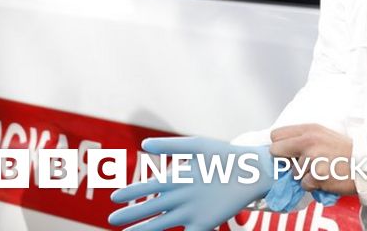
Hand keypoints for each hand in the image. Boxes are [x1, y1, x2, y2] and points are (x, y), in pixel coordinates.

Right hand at [109, 137, 274, 230]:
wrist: (253, 169)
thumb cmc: (225, 156)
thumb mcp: (198, 147)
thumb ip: (173, 145)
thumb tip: (145, 144)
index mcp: (177, 178)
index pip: (149, 187)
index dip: (132, 192)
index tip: (115, 198)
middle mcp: (180, 196)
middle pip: (151, 207)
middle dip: (132, 213)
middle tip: (113, 218)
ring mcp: (191, 211)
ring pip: (162, 223)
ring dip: (145, 229)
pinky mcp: (205, 223)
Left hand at [270, 124, 356, 195]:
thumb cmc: (346, 152)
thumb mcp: (325, 135)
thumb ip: (304, 139)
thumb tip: (283, 150)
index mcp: (310, 129)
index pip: (276, 134)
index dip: (280, 145)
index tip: (288, 152)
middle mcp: (309, 141)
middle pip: (275, 150)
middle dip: (284, 160)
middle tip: (301, 163)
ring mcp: (312, 159)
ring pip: (292, 172)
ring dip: (304, 175)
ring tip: (323, 169)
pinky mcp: (317, 176)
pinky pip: (304, 185)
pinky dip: (314, 185)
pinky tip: (327, 178)